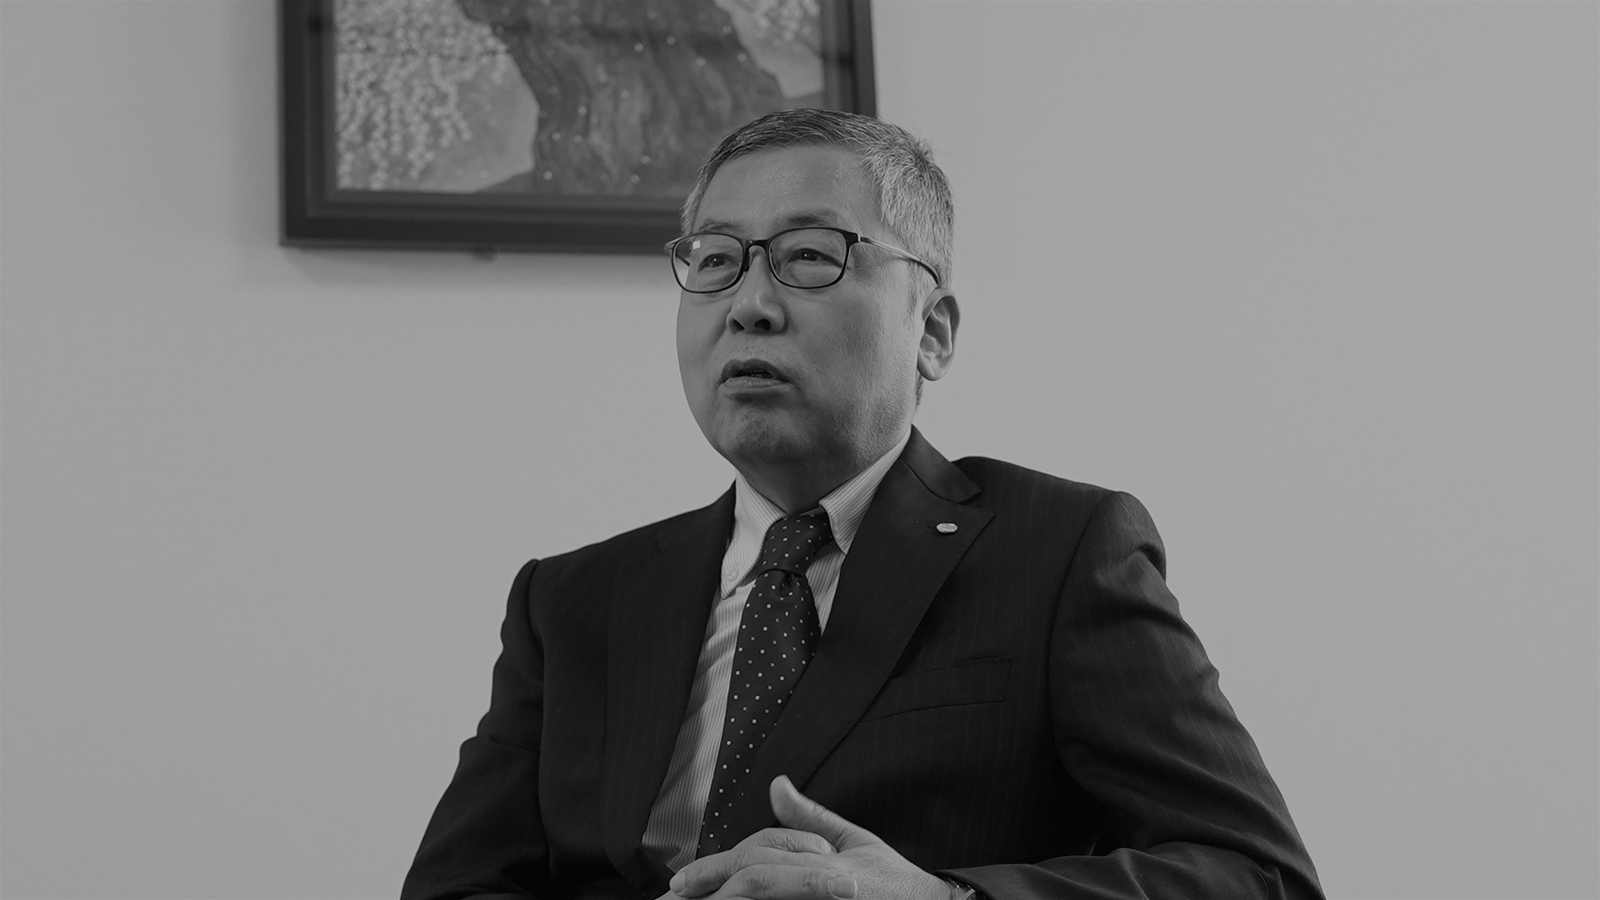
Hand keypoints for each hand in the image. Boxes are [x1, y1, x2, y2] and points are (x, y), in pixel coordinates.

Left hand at [670, 776, 950, 899]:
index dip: (713, 870)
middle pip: (752, 884)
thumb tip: (777, 784)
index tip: (681, 882)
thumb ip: (810, 817)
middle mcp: (817, 887)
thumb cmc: (892, 881)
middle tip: (674, 898)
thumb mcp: (853, 843)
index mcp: (820, 865)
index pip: (755, 864)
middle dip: (709, 889)